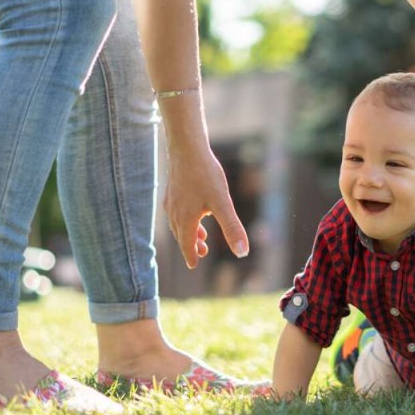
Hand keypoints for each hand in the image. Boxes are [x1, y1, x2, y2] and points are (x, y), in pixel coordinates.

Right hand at [163, 143, 248, 268]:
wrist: (187, 148)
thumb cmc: (205, 175)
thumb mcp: (222, 203)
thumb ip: (232, 228)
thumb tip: (243, 253)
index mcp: (186, 219)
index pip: (187, 243)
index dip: (191, 255)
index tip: (193, 265)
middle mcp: (175, 212)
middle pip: (181, 235)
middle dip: (191, 245)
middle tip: (202, 253)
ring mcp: (172, 200)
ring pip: (178, 222)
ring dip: (188, 232)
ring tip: (201, 235)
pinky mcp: (172, 189)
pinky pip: (176, 210)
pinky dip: (184, 218)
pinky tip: (194, 210)